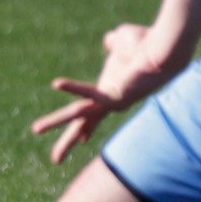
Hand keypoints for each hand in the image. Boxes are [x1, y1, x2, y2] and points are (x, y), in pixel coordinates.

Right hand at [31, 22, 185, 163]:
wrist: (165, 47)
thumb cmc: (149, 43)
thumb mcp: (124, 42)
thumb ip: (114, 43)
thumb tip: (111, 41)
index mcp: (111, 89)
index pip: (95, 111)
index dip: (86, 126)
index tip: (81, 140)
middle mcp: (111, 100)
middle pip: (84, 123)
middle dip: (67, 141)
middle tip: (55, 160)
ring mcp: (113, 101)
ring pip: (79, 115)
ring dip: (56, 122)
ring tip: (35, 129)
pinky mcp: (116, 95)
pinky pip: (90, 94)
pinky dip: (74, 89)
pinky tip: (56, 84)